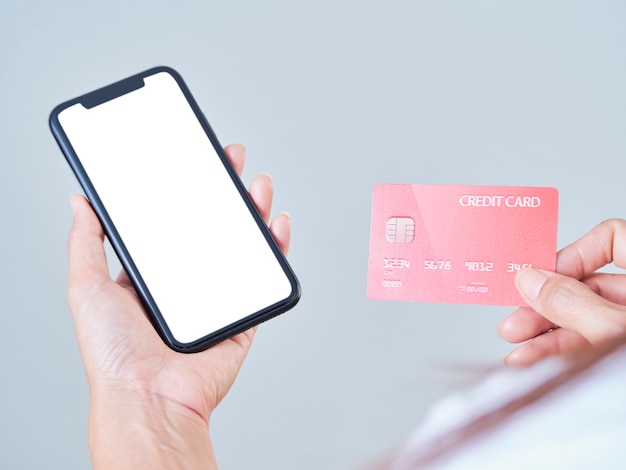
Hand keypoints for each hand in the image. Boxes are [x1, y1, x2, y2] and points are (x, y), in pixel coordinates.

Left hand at [67, 144, 290, 467]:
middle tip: (230, 160)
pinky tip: (276, 224)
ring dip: (253, 211)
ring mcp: (216, 299)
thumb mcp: (85, 287)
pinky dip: (276, 249)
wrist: (149, 397)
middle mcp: (186, 285)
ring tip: (256, 184)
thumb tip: (79, 201)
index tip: (192, 160)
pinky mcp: (241, 316)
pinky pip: (265, 278)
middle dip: (224, 190)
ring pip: (242, 246)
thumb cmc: (113, 353)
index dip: (184, 188)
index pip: (173, 221)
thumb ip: (84, 242)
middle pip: (212, 227)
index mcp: (151, 276)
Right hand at [498, 219, 625, 366]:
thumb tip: (531, 281)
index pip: (612, 239)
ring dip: (545, 335)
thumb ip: (572, 304)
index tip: (541, 278)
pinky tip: (537, 361)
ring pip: (585, 319)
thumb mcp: (616, 328)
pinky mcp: (622, 355)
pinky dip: (563, 353)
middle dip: (544, 306)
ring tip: (519, 351)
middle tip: (517, 321)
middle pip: (588, 285)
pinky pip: (593, 346)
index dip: (573, 255)